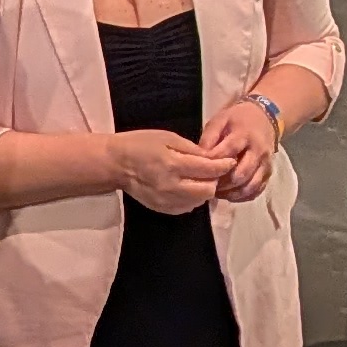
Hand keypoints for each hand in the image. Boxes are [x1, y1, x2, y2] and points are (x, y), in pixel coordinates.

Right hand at [111, 128, 230, 214]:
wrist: (116, 164)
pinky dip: (193, 198)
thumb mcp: (167, 138)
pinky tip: (188, 187)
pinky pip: (187, 208)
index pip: (208, 170)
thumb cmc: (140, 145)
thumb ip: (191, 149)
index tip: (230, 161)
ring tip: (200, 178)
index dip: (223, 165)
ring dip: (204, 190)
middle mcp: (171, 187)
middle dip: (215, 180)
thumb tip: (211, 157)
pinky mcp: (162, 209)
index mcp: (172, 165)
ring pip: (199, 201)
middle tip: (213, 170)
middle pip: (207, 190)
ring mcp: (166, 201)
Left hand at [196, 96, 283, 203]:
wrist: (265, 117)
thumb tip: (200, 158)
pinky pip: (257, 191)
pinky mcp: (269, 173)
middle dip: (222, 183)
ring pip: (250, 186)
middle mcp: (258, 151)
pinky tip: (229, 194)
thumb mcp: (220, 120)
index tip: (200, 170)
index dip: (213, 164)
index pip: (227, 153)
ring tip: (217, 192)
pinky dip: (242, 196)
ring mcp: (266, 164)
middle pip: (241, 174)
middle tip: (208, 185)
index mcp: (244, 135)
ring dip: (232, 193)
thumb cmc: (237, 119)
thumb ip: (209, 138)